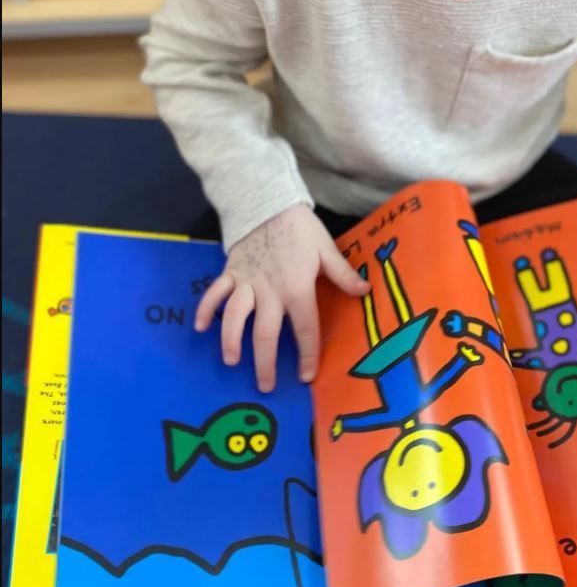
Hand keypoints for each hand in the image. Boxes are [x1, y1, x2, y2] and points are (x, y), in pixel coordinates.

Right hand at [194, 204, 369, 388]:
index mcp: (296, 289)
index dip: (307, 354)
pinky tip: (201, 328)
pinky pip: (215, 294)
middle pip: (266, 333)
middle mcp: (269, 291)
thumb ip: (343, 274)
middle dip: (265, 362)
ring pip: (236, 318)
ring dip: (232, 341)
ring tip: (232, 361)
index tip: (306, 376)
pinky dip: (206, 310)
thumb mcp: (326, 249)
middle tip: (266, 385)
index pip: (304, 329)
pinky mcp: (230, 272)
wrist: (268, 201)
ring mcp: (246, 283)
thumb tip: (365, 291)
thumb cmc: (301, 227)